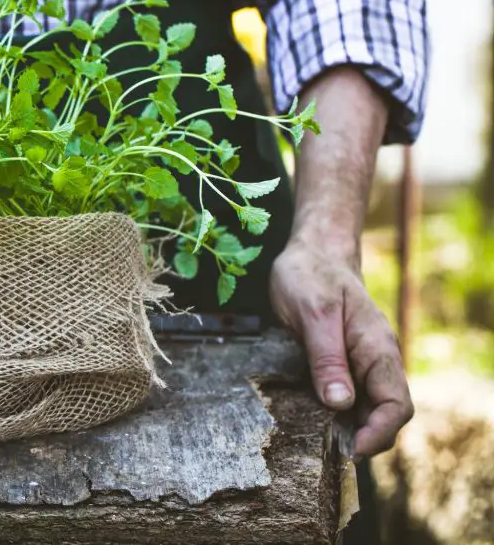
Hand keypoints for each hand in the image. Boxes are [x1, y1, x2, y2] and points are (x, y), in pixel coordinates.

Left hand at [270, 240, 412, 457]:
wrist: (310, 251)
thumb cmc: (311, 275)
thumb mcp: (314, 314)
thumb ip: (326, 358)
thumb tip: (340, 404)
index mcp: (377, 349)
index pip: (395, 405)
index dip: (377, 433)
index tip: (349, 450)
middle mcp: (374, 360)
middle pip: (382, 414)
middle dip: (362, 439)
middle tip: (327, 453)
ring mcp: (359, 362)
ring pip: (364, 408)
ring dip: (346, 429)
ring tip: (316, 443)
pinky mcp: (340, 362)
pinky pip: (345, 396)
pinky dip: (333, 413)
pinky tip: (309, 420)